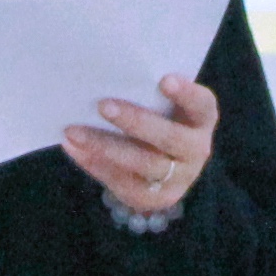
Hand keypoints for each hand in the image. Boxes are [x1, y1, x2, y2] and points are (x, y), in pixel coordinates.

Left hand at [64, 74, 216, 220]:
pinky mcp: (156, 198)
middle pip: (169, 138)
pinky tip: (74, 148)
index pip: (202, 105)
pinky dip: (95, 164)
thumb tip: (103, 78)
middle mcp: (196, 150)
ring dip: (104, 146)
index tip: (164, 79)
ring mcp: (178, 178)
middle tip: (102, 105)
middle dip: (135, 122)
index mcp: (202, 119)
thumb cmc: (160, 117)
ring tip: (73, 131)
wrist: (168, 163)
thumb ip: (146, 93)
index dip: (186, 94)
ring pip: (142, 164)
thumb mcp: (164, 104)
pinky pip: (123, 183)